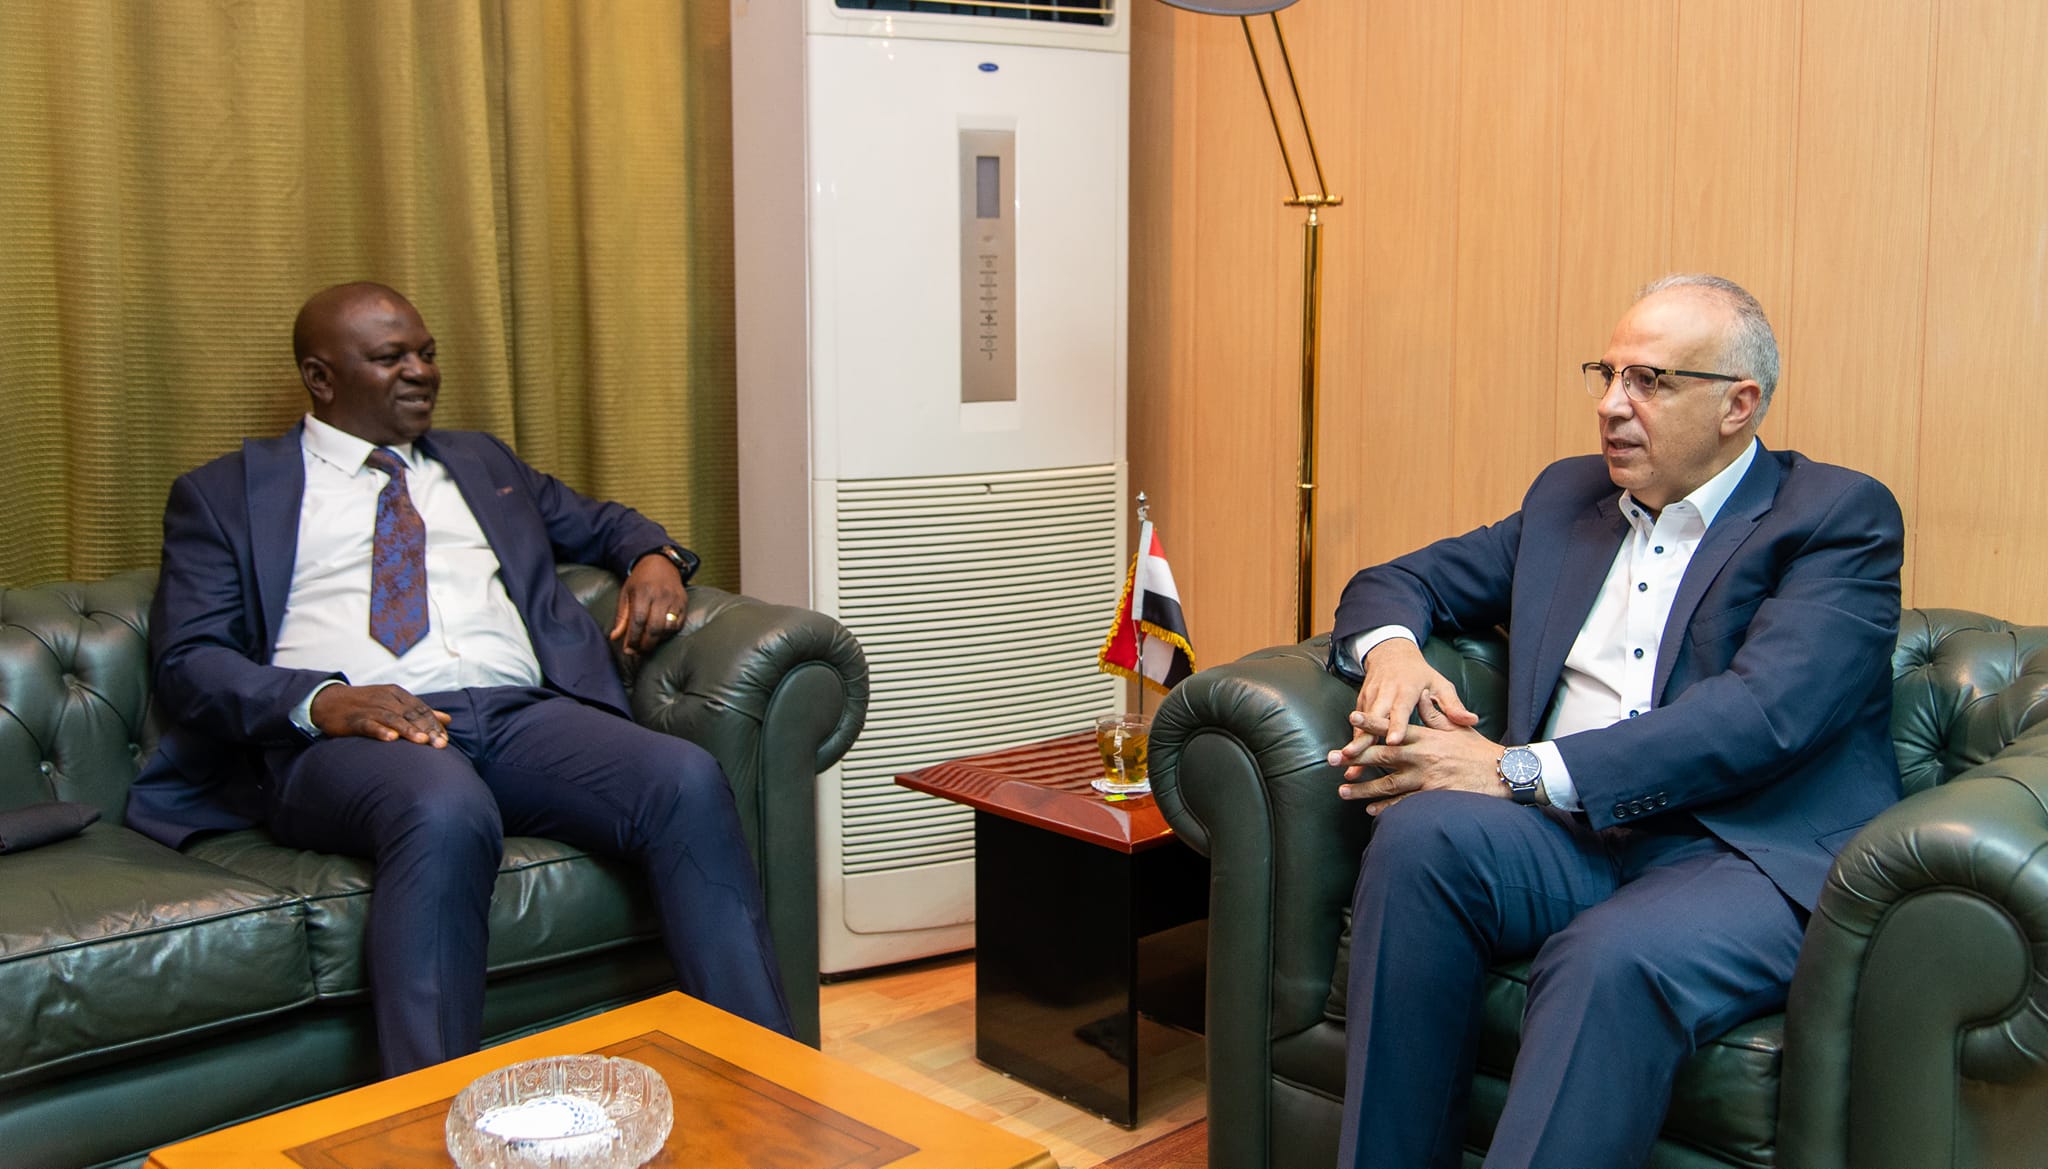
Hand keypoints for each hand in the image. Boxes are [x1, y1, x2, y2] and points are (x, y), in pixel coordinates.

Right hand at [310, 684, 452, 746]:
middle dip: (427, 730)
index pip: (421, 709)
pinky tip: (391, 739)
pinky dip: (380, 731)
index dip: (434, 725)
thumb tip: (446, 719)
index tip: (445, 740)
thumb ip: (420, 712)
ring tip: (422, 741)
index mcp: (398, 694)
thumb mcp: (394, 704)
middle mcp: (386, 699)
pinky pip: (369, 724)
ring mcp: (370, 708)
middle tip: (441, 745)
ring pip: (393, 718)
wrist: (328, 702)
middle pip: (411, 714)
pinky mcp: (354, 719)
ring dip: (409, 730)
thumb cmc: (366, 705)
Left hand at [611, 553, 687, 656]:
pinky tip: (660, 634)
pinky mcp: (684, 603)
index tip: (628, 649)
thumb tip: (615, 637)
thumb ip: (622, 616)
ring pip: (667, 628)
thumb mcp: (626, 594)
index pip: (638, 621)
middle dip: (645, 644)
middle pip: (654, 628)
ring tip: (648, 644)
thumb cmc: (640, 580)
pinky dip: (668, 633)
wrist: (661, 563)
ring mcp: (674, 600)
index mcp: (643, 592)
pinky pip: (678, 625)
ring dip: (657, 640)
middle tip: (638, 651)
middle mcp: (660, 596)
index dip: (633, 638)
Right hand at [1326, 638, 1478, 778]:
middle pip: (1372, 718)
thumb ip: (1453, 705)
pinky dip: (1352, 741)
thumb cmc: (1420, 674)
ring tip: (1343, 763)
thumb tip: (1471, 721)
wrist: (1391, 653)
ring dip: (1352, 743)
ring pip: (1360, 724)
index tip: (1393, 742)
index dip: (1396, 726)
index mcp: (1406, 689)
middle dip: (1362, 738)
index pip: (1400, 709)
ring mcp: (1370, 698)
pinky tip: (1347, 761)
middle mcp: (1385, 693)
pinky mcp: (1360, 703)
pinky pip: (1356, 725)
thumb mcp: (1440, 684)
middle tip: (1352, 756)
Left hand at [1330, 701, 1505, 814]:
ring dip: (1363, 788)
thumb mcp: (1457, 727)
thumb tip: (1421, 698)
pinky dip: (1386, 808)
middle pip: (1383, 757)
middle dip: (1355, 758)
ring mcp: (1428, 779)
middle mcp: (1423, 757)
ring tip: (1343, 790)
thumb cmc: (1479, 751)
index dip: (1372, 722)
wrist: (1504, 774)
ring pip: (1388, 784)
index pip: (1394, 727)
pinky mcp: (1433, 798)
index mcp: (1427, 737)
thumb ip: (1435, 714)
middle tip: (1331, 759)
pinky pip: (1404, 804)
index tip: (1352, 717)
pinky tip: (1370, 809)